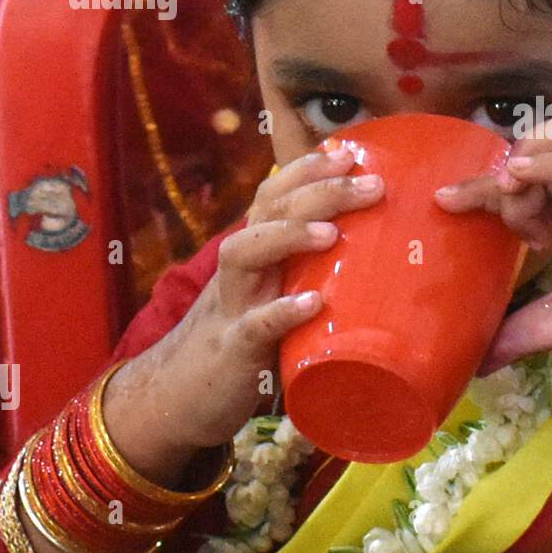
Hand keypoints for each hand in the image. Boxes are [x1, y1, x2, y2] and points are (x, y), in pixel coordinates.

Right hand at [102, 143, 384, 485]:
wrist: (175, 399)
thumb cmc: (241, 341)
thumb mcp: (273, 297)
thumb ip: (307, 272)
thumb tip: (375, 251)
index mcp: (256, 254)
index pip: (274, 195)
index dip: (308, 170)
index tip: (351, 153)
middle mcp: (241, 270)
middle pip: (269, 213)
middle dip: (319, 191)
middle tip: (372, 184)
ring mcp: (232, 307)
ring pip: (245, 254)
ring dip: (288, 235)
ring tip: (332, 232)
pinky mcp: (233, 351)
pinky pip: (253, 326)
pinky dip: (281, 312)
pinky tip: (313, 303)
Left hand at [434, 113, 551, 387]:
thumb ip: (521, 330)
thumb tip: (477, 363)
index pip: (524, 181)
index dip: (485, 186)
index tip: (446, 201)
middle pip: (536, 154)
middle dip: (500, 177)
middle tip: (486, 211)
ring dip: (525, 161)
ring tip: (509, 192)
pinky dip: (551, 160)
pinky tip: (520, 171)